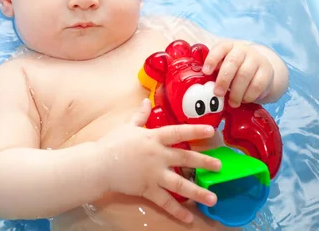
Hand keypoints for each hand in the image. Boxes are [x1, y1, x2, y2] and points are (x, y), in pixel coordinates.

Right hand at [96, 99, 220, 223]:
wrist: (99, 165)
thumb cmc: (112, 143)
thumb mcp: (127, 126)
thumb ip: (140, 115)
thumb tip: (146, 100)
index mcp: (153, 138)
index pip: (178, 132)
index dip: (195, 130)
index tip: (212, 131)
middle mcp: (157, 155)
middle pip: (185, 158)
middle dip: (204, 162)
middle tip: (219, 166)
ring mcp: (153, 174)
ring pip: (180, 184)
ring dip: (198, 192)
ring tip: (213, 198)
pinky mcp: (147, 189)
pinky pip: (165, 201)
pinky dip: (177, 211)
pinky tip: (189, 218)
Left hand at [202, 40, 273, 106]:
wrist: (259, 69)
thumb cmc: (234, 68)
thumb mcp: (223, 65)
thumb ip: (215, 71)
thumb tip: (204, 84)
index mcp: (229, 46)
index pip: (220, 48)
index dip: (212, 60)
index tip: (206, 72)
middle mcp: (243, 50)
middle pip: (232, 62)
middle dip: (223, 80)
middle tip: (217, 93)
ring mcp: (257, 59)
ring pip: (245, 75)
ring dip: (236, 92)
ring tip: (232, 102)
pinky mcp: (267, 71)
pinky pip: (257, 84)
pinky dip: (249, 95)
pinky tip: (244, 100)